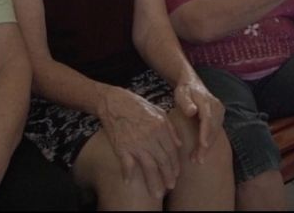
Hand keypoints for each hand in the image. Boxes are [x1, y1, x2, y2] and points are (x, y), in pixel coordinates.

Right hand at [97, 86, 182, 200]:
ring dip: (154, 181)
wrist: (114, 101)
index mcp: (160, 127)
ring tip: (157, 192)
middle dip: (168, 176)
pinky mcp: (121, 146)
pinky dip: (128, 174)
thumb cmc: (137, 105)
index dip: (174, 165)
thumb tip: (178, 144)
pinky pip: (127, 164)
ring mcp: (135, 143)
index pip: (171, 151)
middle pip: (162, 161)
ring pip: (148, 166)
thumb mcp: (159, 112)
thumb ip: (170, 128)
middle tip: (170, 187)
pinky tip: (129, 183)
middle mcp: (150, 136)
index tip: (176, 175)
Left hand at [173, 77, 223, 164]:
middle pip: (213, 128)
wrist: (192, 83)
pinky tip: (201, 151)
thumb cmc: (184, 90)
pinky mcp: (218, 117)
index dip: (206, 132)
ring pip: (215, 132)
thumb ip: (186, 102)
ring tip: (197, 159)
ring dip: (208, 146)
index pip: (208, 119)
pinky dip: (208, 142)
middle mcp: (217, 107)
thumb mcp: (182, 94)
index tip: (203, 145)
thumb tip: (192, 111)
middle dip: (206, 145)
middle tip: (198, 160)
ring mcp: (220, 112)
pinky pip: (215, 131)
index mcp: (207, 101)